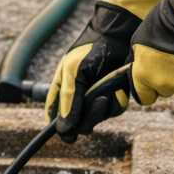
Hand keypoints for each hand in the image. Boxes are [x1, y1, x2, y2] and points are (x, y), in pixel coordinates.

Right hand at [46, 0, 169, 141]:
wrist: (118, 37)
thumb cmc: (90, 50)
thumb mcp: (73, 72)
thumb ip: (69, 100)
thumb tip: (64, 129)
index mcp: (62, 89)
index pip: (55, 116)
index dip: (60, 127)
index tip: (69, 136)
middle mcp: (78, 96)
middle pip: (78, 123)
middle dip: (87, 118)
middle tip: (97, 103)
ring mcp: (95, 97)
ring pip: (96, 118)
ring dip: (102, 110)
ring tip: (106, 94)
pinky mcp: (113, 96)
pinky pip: (112, 110)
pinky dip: (115, 103)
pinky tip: (116, 90)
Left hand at [126, 0, 173, 103]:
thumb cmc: (165, 22)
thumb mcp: (141, 40)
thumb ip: (141, 60)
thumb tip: (140, 66)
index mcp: (144, 75)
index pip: (144, 96)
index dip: (147, 88)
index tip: (151, 80)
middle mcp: (164, 84)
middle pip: (164, 89)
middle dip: (166, 78)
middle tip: (172, 57)